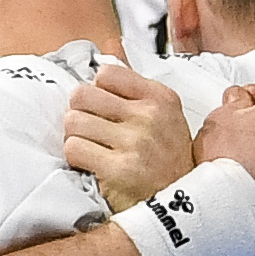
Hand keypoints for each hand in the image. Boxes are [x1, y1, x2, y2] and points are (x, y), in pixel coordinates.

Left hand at [62, 62, 191, 209]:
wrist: (182, 209)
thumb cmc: (166, 160)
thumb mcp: (164, 116)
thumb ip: (134, 84)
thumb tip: (109, 46)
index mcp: (161, 98)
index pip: (106, 73)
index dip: (97, 92)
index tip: (105, 110)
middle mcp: (150, 116)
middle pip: (82, 95)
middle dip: (80, 113)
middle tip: (92, 131)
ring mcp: (135, 142)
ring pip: (73, 121)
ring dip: (76, 137)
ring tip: (93, 149)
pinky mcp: (119, 169)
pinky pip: (73, 149)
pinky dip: (77, 158)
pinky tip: (92, 165)